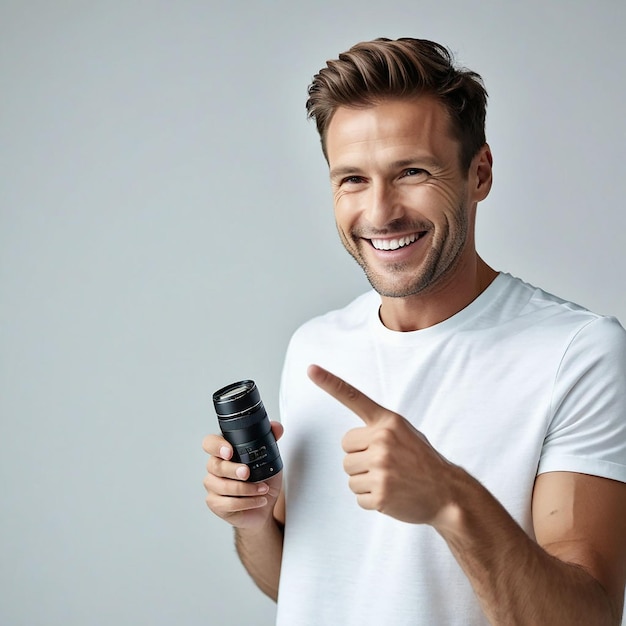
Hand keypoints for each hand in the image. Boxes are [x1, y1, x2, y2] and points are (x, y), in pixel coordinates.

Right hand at [202, 422, 283, 529]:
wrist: (265, 505)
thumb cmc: (263, 479)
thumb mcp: (270, 458)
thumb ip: (271, 439)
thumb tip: (276, 427)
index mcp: (224, 451)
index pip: (210, 443)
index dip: (216, 446)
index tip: (229, 452)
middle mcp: (215, 467)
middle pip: (214, 465)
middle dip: (233, 469)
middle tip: (247, 473)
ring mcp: (213, 486)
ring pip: (221, 486)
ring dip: (246, 489)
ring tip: (263, 489)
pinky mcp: (215, 503)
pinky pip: (227, 504)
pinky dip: (247, 503)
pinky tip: (258, 500)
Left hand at [308, 364, 456, 524]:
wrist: (448, 493)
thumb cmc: (423, 461)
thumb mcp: (405, 433)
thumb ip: (380, 429)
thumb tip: (352, 441)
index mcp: (388, 422)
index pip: (354, 397)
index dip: (330, 383)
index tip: (311, 369)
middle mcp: (382, 440)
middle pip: (346, 450)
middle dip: (359, 459)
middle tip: (385, 465)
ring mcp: (381, 468)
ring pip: (349, 474)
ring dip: (364, 480)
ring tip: (390, 480)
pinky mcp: (380, 494)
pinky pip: (358, 496)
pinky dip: (371, 499)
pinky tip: (391, 495)